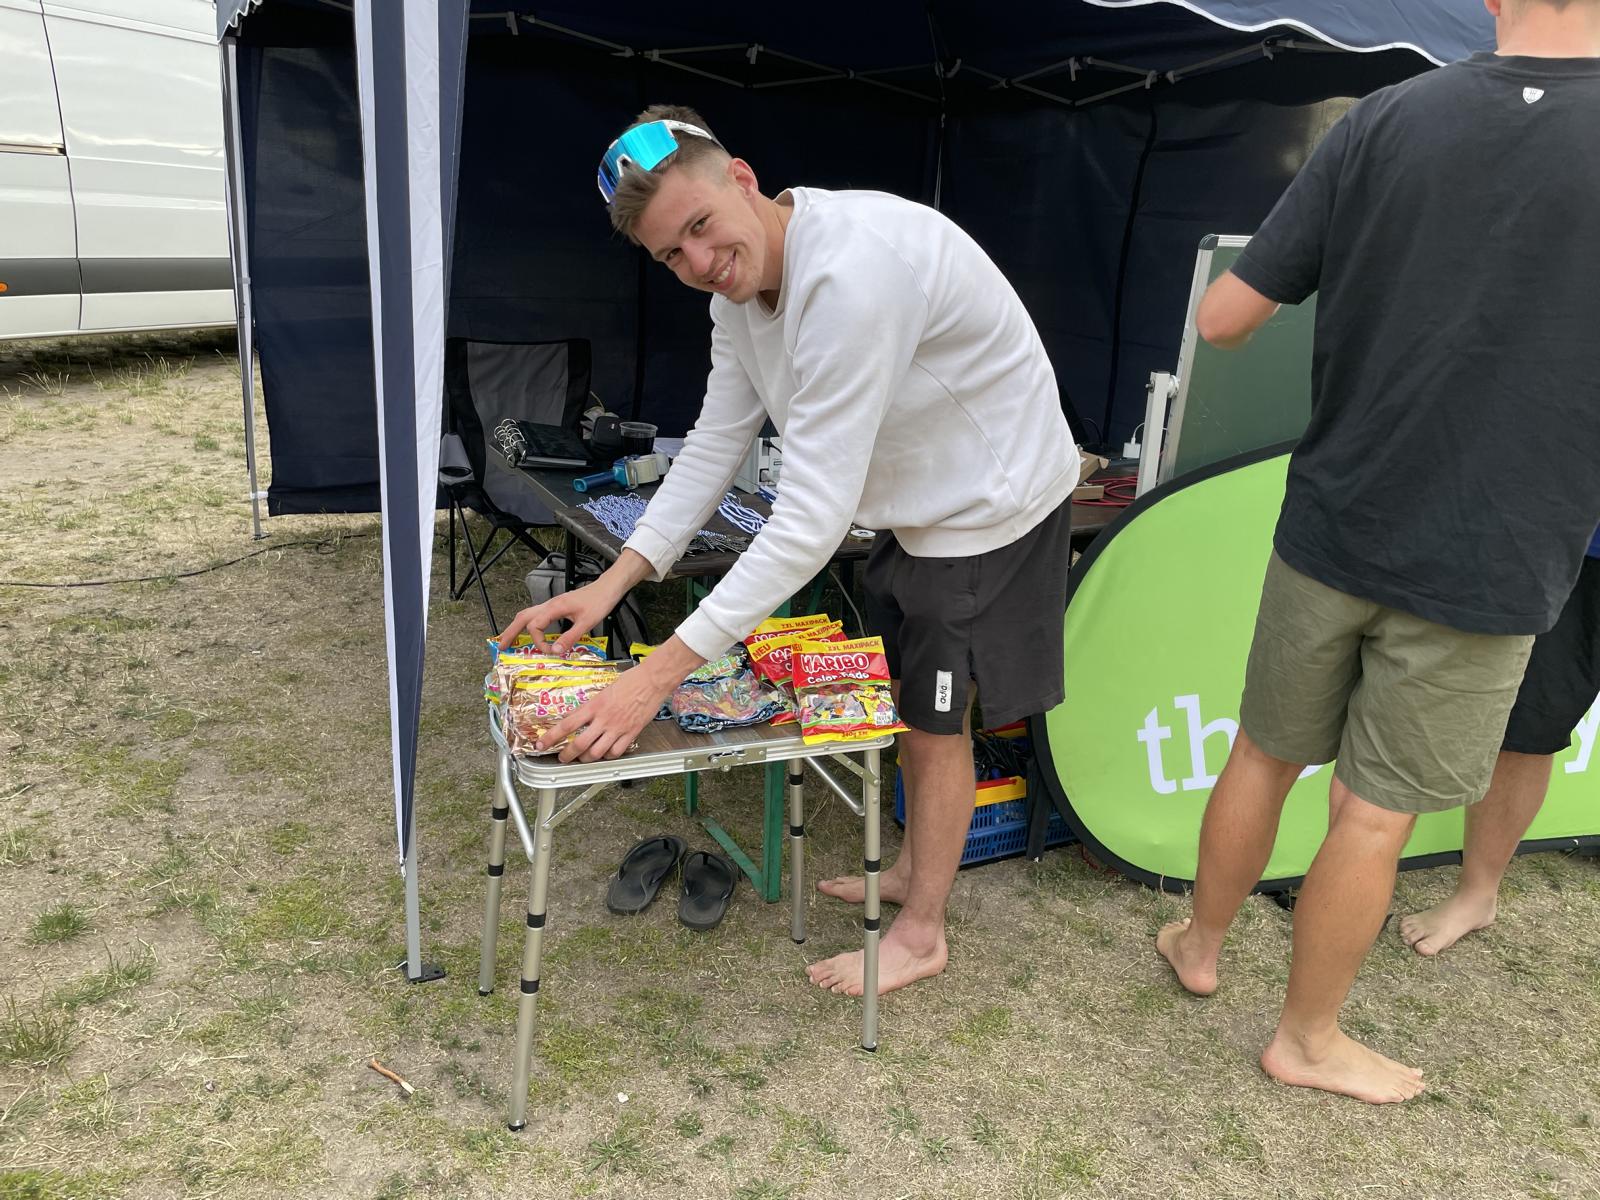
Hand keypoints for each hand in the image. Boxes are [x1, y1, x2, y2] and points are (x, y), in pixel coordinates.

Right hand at [496, 580, 618, 655]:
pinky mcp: (558, 606)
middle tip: (501, 645)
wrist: (608, 587)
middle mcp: (550, 604)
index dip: (539, 642)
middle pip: (523, 617)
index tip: (551, 652)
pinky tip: (532, 632)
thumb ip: (571, 637)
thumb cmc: (600, 601)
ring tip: (510, 640)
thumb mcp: (587, 622)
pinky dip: (529, 624)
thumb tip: (556, 651)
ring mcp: (552, 604)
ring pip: (528, 614)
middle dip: (510, 631)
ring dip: (517, 627)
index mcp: (554, 607)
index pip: (535, 626)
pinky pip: (538, 615)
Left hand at [536, 636, 704, 762]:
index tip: (541, 743)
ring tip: (583, 758)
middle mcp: (604, 719)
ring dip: (586, 759)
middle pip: (579, 744)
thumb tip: (577, 716)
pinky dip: (607, 756)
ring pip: (596, 752)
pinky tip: (605, 753)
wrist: (652, 681)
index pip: (567, 724)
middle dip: (567, 755)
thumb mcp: (603, 691)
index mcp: (594, 705)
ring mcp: (618, 728)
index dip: (552, 736)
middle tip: (562, 758)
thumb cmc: (630, 681)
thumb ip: (591, 706)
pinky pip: (616, 752)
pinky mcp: (631, 733)